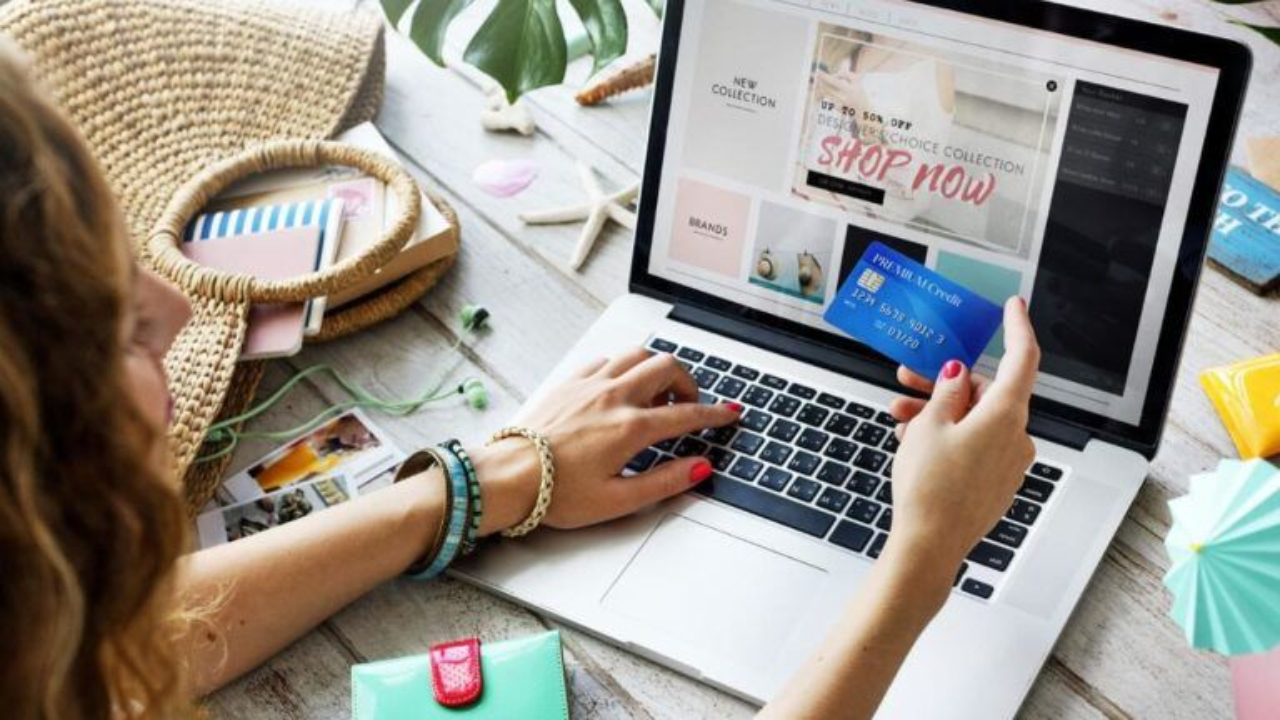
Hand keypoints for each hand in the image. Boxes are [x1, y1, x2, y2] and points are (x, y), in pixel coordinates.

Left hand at [470, 348, 740, 532]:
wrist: (508, 476)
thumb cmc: (556, 493)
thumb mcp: (619, 500)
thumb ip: (665, 482)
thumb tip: (699, 468)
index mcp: (630, 428)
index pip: (687, 414)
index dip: (715, 414)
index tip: (729, 414)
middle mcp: (613, 397)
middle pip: (667, 368)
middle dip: (689, 383)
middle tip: (689, 405)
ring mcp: (589, 385)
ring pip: (638, 355)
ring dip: (657, 369)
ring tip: (657, 395)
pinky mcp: (569, 382)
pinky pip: (607, 360)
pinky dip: (625, 367)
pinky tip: (621, 387)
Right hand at [883, 297, 1040, 574]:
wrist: (929, 544)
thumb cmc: (930, 488)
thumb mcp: (930, 426)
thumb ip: (947, 392)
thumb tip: (959, 375)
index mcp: (1006, 415)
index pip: (1022, 358)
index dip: (1017, 328)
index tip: (1014, 308)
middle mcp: (1016, 437)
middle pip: (986, 393)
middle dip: (946, 383)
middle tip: (910, 376)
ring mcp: (1008, 463)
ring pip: (975, 421)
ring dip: (939, 412)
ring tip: (900, 417)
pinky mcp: (995, 483)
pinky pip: (975, 446)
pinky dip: (948, 437)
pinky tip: (914, 443)